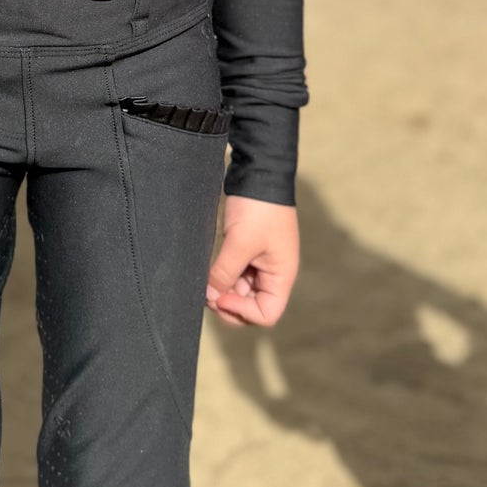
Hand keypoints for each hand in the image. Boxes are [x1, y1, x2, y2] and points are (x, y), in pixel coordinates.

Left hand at [206, 196, 298, 327]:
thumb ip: (225, 273)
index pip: (267, 314)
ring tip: (205, 280)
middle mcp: (273, 272)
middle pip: (253, 306)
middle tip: (207, 292)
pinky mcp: (248, 250)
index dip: (242, 312)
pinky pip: (236, 274)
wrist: (259, 172)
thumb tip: (209, 296)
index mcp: (281, 275)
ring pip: (241, 290)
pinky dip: (223, 276)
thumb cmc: (258, 208)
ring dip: (223, 290)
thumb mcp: (240, 243)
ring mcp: (261, 262)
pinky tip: (209, 270)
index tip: (220, 296)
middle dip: (229, 304)